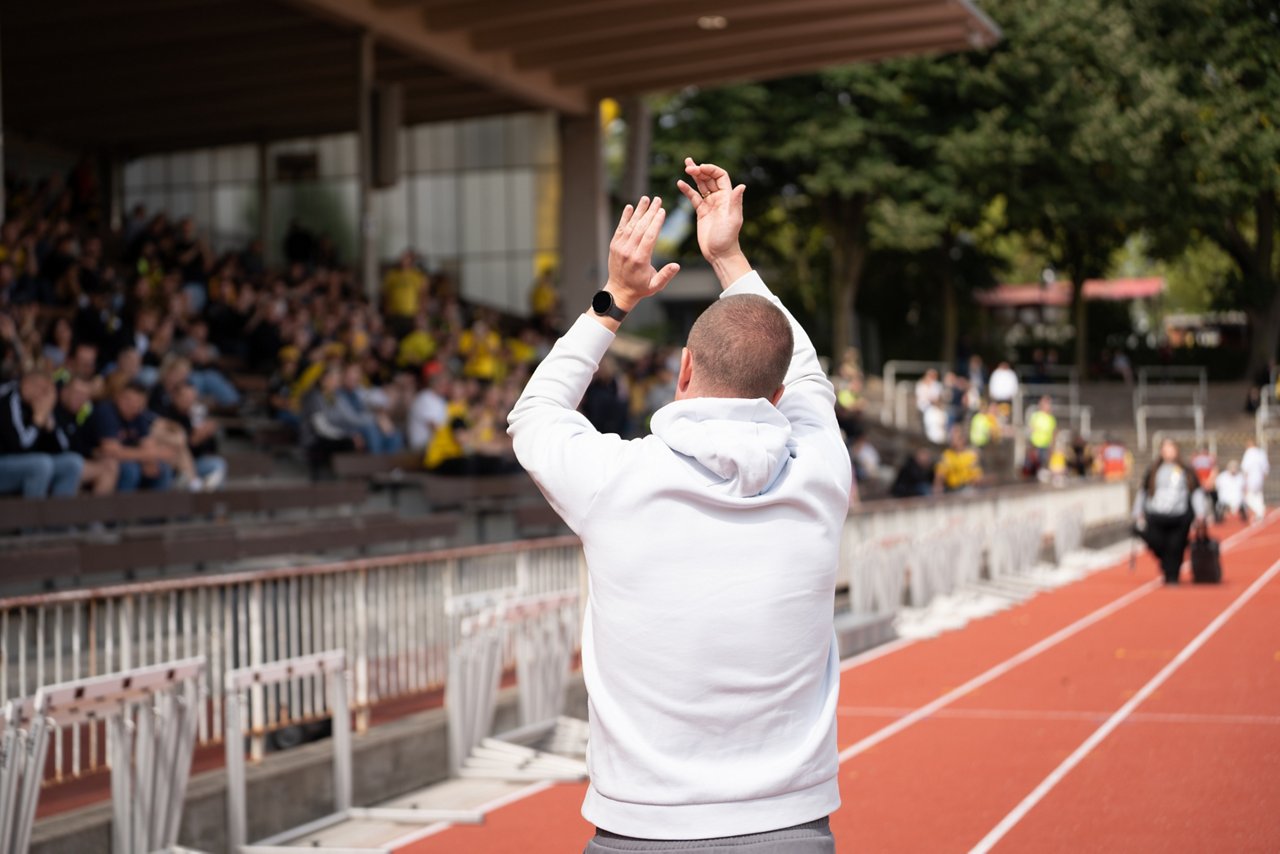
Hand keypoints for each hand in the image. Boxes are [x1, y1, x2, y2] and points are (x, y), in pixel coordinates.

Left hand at [605, 196, 679, 310]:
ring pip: (630, 225)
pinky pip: (620, 228)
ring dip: (638, 211)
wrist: (619, 291)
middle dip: (650, 212)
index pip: (649, 236)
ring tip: (646, 199)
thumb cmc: (640, 288)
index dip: (656, 222)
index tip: (662, 211)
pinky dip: (625, 217)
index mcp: (640, 259)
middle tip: (657, 199)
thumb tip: (676, 265)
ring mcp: (620, 247)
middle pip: (641, 227)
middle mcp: (628, 251)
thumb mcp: (655, 285)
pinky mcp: (614, 245)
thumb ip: (666, 275)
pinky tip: (630, 207)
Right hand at [676, 158, 748, 282]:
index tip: (700, 168)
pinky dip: (687, 190)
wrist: (719, 253)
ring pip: (701, 185)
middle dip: (700, 170)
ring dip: (694, 175)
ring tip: (686, 165)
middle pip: (709, 178)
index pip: (720, 176)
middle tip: (688, 165)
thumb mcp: (732, 219)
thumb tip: (741, 186)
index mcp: (727, 197)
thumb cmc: (728, 238)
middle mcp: (719, 198)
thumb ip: (735, 202)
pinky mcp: (701, 212)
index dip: (711, 169)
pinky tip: (680, 183)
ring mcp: (710, 204)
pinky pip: (694, 197)